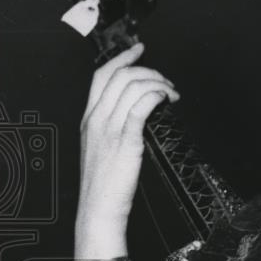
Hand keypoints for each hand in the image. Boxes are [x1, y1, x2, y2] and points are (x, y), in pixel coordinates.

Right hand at [75, 43, 179, 250]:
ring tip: (172, 94)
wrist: (99, 209)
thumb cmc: (104, 185)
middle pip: (120, 76)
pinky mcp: (126, 141)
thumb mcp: (102, 150)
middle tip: (167, 81)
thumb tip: (137, 113)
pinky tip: (166, 99)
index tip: (139, 50)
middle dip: (148, 70)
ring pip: (132, 87)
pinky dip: (156, 96)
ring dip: (158, 83)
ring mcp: (109, 129)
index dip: (122, 58)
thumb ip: (113, 129)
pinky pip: (141, 106)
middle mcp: (96, 119)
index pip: (101, 76)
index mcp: (88, 119)